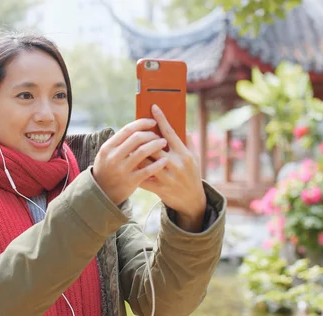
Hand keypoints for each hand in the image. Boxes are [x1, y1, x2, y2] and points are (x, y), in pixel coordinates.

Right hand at [93, 118, 168, 205]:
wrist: (102, 192)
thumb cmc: (108, 168)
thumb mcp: (108, 154)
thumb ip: (120, 142)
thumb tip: (141, 127)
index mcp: (108, 147)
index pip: (127, 130)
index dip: (142, 123)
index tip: (153, 121)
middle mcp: (113, 157)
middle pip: (136, 138)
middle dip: (151, 134)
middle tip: (159, 135)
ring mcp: (122, 170)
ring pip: (143, 152)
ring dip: (156, 145)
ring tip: (164, 143)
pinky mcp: (130, 182)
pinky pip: (148, 170)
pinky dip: (158, 163)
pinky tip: (165, 160)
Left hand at [139, 105, 206, 231]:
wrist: (192, 201)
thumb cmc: (192, 175)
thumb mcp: (195, 158)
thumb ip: (188, 142)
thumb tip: (181, 126)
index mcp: (184, 155)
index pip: (171, 133)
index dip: (161, 119)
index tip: (153, 107)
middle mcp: (176, 165)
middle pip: (155, 147)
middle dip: (144, 137)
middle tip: (134, 128)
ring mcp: (168, 178)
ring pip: (146, 162)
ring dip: (136, 154)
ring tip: (127, 146)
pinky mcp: (160, 189)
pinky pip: (143, 179)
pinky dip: (135, 171)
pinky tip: (128, 165)